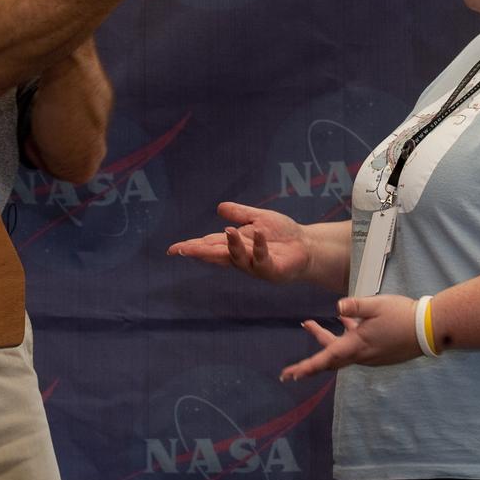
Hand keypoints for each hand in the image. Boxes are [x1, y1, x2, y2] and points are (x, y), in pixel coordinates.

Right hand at [168, 201, 311, 283]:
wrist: (307, 246)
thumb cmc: (281, 235)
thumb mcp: (257, 218)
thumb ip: (239, 214)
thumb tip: (219, 208)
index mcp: (234, 246)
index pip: (208, 245)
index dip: (191, 247)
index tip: (173, 250)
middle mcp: (241, 258)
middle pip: (217, 255)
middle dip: (200, 253)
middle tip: (184, 250)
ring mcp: (255, 266)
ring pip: (239, 258)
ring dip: (233, 245)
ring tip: (229, 231)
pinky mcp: (272, 270)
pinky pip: (263, 259)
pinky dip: (260, 247)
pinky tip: (257, 234)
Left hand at [279, 295, 420, 380]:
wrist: (429, 330)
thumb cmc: (402, 315)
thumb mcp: (376, 305)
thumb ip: (354, 307)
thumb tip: (336, 307)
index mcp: (356, 345)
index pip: (325, 359)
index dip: (305, 367)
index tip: (288, 375)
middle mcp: (362, 355)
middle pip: (330, 356)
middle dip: (311, 353)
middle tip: (295, 349)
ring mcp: (371, 356)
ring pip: (342, 351)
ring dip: (327, 340)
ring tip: (312, 324)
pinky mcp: (379, 353)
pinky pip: (356, 348)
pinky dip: (345, 338)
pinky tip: (347, 323)